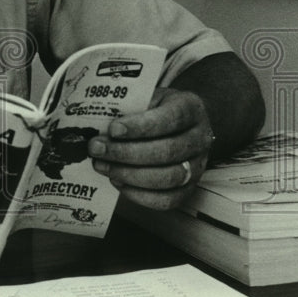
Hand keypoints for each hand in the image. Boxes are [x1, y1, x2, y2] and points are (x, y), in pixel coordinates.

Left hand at [88, 88, 214, 209]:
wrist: (179, 124)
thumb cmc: (155, 108)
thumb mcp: (146, 97)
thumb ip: (128, 108)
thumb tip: (97, 126)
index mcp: (190, 108)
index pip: (169, 119)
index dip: (141, 126)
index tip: (113, 129)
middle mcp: (200, 138)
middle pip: (167, 152)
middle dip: (126, 153)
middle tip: (97, 149)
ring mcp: (198, 166)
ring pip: (168, 178)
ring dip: (129, 175)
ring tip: (102, 165)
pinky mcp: (189, 189)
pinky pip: (167, 200)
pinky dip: (139, 194)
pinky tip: (117, 181)